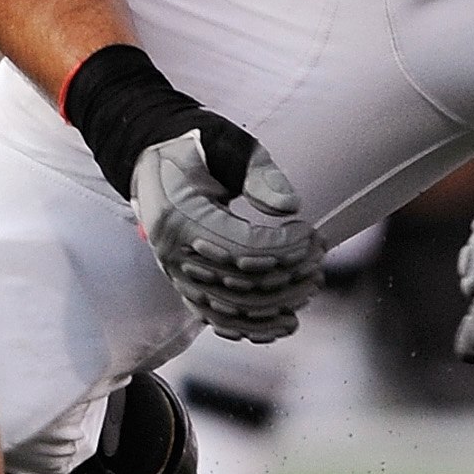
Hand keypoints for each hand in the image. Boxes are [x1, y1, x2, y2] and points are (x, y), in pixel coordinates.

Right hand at [64, 45, 326, 340]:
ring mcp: (174, 273)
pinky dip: (252, 328)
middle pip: (241, 283)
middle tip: (319, 254)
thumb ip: (259, 173)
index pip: (242, 248)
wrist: (154, 158)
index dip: (284, 247)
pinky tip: (283, 324)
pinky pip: (217, 318)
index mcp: (178, 215)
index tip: (310, 232)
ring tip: (311, 286)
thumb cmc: (196, 148)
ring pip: (232, 308)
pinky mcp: (183, 284)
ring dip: (278, 304)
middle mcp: (172, 252)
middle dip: (289, 274)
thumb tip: (291, 206)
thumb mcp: (228, 145)